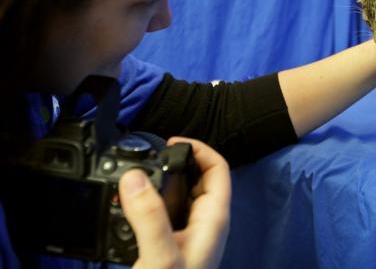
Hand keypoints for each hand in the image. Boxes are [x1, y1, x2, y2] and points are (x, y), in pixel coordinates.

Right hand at [119, 137, 230, 268]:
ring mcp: (188, 233)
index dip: (199, 149)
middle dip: (178, 161)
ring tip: (141, 172)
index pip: (219, 167)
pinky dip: (151, 200)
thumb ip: (149, 217)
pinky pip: (165, 211)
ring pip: (181, 193)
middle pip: (199, 177)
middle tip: (153, 155)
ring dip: (164, 179)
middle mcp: (204, 223)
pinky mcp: (170, 243)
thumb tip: (135, 176)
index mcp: (213, 219)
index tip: (171, 143)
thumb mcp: (160, 255)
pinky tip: (133, 202)